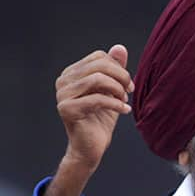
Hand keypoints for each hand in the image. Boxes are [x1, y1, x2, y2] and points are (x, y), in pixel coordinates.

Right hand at [48, 45, 132, 195]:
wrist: (90, 147)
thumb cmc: (100, 120)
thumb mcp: (112, 92)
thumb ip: (115, 70)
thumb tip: (120, 48)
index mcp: (72, 73)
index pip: (99, 57)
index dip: (118, 68)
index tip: (129, 85)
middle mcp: (64, 81)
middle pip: (98, 65)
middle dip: (121, 77)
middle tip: (130, 91)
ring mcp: (63, 94)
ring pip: (97, 79)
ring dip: (117, 90)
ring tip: (124, 101)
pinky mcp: (67, 109)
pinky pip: (97, 99)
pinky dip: (116, 104)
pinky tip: (125, 110)